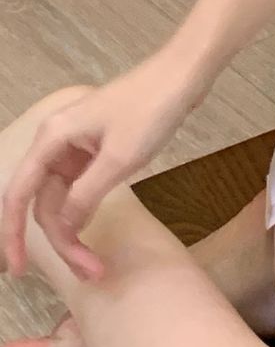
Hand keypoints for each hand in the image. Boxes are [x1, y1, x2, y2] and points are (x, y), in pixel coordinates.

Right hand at [0, 50, 207, 284]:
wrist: (184, 74)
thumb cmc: (152, 108)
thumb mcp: (120, 158)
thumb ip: (84, 196)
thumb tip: (61, 228)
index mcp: (52, 138)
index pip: (18, 195)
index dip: (12, 235)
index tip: (17, 272)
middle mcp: (57, 141)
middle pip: (44, 202)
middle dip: (61, 240)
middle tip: (89, 271)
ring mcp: (77, 145)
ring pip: (62, 198)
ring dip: (74, 230)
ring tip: (95, 264)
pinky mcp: (96, 149)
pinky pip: (79, 187)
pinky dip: (85, 211)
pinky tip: (94, 233)